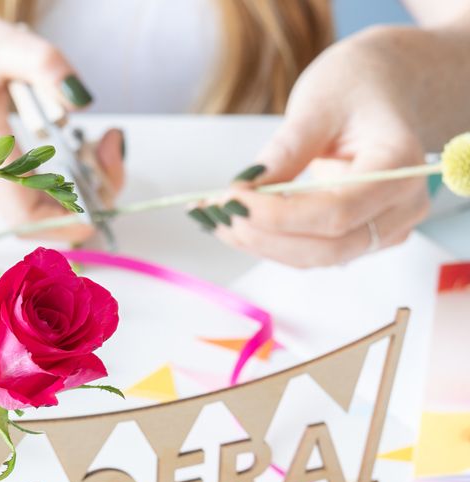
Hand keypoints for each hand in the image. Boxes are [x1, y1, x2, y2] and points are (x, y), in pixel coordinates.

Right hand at [0, 7, 125, 240]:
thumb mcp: (3, 44)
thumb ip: (44, 66)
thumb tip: (81, 101)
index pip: (29, 218)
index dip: (69, 221)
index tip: (102, 191)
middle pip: (46, 219)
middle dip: (90, 193)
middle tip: (110, 143)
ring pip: (46, 208)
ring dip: (83, 183)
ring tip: (101, 139)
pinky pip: (40, 192)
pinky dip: (69, 175)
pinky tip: (81, 141)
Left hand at [194, 35, 429, 267]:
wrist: (386, 89)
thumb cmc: (356, 86)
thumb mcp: (319, 103)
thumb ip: (286, 149)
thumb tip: (245, 189)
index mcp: (400, 166)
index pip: (335, 212)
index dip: (279, 215)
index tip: (233, 199)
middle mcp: (402, 207)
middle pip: (326, 248)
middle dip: (264, 236)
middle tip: (218, 213)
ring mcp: (385, 229)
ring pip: (314, 257)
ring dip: (259, 243)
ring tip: (217, 218)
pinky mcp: (360, 237)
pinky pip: (310, 251)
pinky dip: (269, 241)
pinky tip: (236, 223)